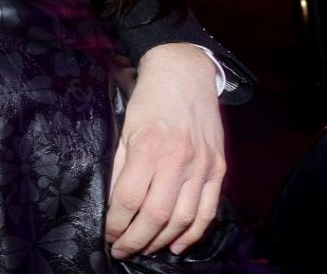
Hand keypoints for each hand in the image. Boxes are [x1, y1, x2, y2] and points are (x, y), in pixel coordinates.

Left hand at [106, 44, 224, 258]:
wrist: (184, 75)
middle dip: (136, 240)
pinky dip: (194, 233)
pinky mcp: (218, 168)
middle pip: (155, 215)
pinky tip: (178, 245)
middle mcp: (178, 160)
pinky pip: (208, 210)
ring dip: (162, 241)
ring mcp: (202, 166)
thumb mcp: (125, 130)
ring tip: (145, 249)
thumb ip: (122, 169)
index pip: (129, 200)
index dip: (117, 224)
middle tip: (122, 251)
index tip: (108, 236)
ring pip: (183, 219)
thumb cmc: (149, 102)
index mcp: (148, 149)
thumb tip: (117, 205)